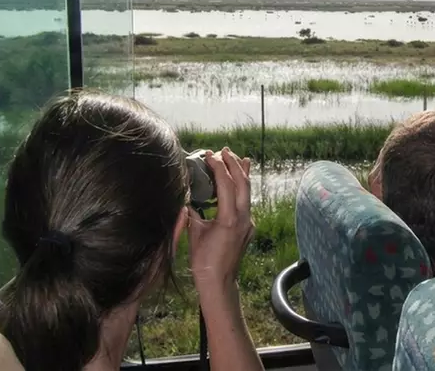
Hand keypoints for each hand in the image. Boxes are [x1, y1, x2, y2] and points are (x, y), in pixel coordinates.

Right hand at [188, 147, 254, 293]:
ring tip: (239, 158)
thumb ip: (192, 212)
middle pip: (242, 183)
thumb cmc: (203, 260)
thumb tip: (187, 196)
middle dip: (234, 164)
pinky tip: (238, 184)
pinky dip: (241, 189)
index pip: (225, 184)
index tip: (208, 154)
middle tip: (224, 151)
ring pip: (247, 192)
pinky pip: (246, 202)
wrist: (219, 282)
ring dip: (242, 174)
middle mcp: (243, 218)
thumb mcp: (194, 233)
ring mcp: (248, 223)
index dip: (217, 166)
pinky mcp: (248, 227)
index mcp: (229, 218)